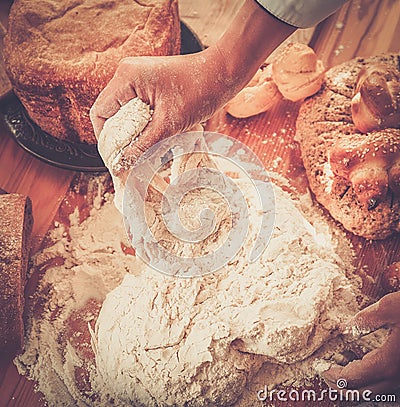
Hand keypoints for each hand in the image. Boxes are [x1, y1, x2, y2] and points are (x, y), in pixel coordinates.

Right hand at [90, 0, 294, 170]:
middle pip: (111, 113)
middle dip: (120, 138)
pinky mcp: (151, 84)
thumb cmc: (200, 91)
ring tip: (145, 149)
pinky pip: (138, 108)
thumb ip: (142, 146)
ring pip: (125, 113)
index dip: (105, 139)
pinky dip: (143, 124)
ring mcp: (139, 77)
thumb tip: (121, 165)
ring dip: (133, 132)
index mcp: (127, 78)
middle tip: (131, 157)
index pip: (100, 113)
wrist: (224, 74)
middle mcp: (128, 74)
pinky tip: (154, 137)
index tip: (117, 158)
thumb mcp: (168, 125)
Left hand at [323, 292, 399, 393]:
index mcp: (386, 364)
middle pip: (359, 393)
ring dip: (355, 384)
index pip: (349, 379)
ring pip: (375, 394)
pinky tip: (366, 364)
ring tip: (343, 365)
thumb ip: (364, 320)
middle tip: (326, 371)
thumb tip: (344, 328)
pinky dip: (372, 382)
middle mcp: (397, 380)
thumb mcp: (389, 308)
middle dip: (339, 383)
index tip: (319, 366)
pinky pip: (388, 389)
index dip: (330, 374)